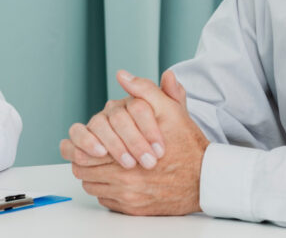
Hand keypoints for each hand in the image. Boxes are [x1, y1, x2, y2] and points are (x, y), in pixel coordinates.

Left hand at [64, 69, 208, 215]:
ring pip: (92, 184)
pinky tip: (115, 178)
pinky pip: (105, 199)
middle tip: (90, 150)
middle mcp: (125, 177)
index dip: (79, 143)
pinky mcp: (133, 209)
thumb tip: (123, 75)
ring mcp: (128, 195)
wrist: (205, 177)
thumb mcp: (169, 109)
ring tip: (101, 163)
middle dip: (84, 158)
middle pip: (83, 168)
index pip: (83, 149)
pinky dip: (105, 189)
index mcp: (127, 150)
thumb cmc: (185, 142)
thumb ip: (144, 90)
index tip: (82, 139)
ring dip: (93, 174)